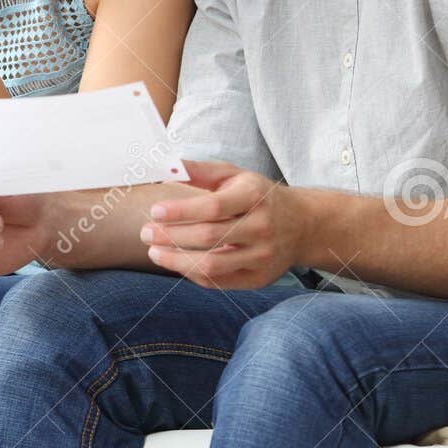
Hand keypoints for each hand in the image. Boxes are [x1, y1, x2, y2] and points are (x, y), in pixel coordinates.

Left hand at [139, 160, 302, 288]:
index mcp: (254, 196)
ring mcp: (262, 256)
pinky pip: (219, 281)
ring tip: (154, 252)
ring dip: (176, 260)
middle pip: (209, 236)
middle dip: (171, 236)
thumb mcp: (234, 175)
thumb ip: (199, 171)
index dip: (180, 211)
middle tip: (145, 233)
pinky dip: (192, 274)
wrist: (302, 224)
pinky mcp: (259, 278)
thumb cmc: (257, 196)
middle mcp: (261, 227)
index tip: (154, 211)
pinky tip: (176, 263)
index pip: (213, 207)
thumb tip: (164, 166)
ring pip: (212, 265)